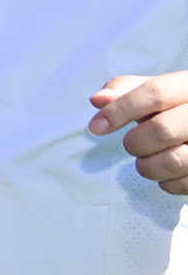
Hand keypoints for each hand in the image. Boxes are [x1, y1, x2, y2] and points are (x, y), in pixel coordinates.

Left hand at [93, 72, 187, 193]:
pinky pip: (181, 184)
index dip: (121, 109)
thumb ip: (128, 90)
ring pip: (173, 160)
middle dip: (135, 142)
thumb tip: (99, 99)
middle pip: (163, 129)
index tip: (96, 127)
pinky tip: (168, 171)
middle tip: (132, 144)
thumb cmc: (177, 108)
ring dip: (148, 165)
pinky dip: (166, 182)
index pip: (156, 93)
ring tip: (149, 158)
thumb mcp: (158, 92)